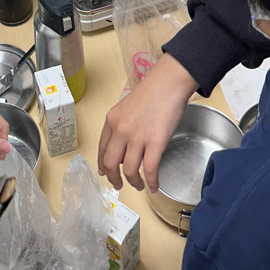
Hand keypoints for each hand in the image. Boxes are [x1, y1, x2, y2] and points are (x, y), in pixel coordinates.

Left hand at [98, 53, 197, 191]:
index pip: (101, 149)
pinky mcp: (155, 142)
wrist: (168, 83)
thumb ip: (121, 125)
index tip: (105, 173)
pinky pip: (150, 169)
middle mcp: (121, 130)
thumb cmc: (151, 91)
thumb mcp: (127, 107)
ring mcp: (137, 137)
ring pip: (129, 170)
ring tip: (139, 186)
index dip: (103, 164)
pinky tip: (154, 186)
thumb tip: (122, 146)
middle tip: (119, 186)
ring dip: (134, 182)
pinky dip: (151, 181)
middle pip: (111, 163)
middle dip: (114, 179)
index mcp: (112, 120)